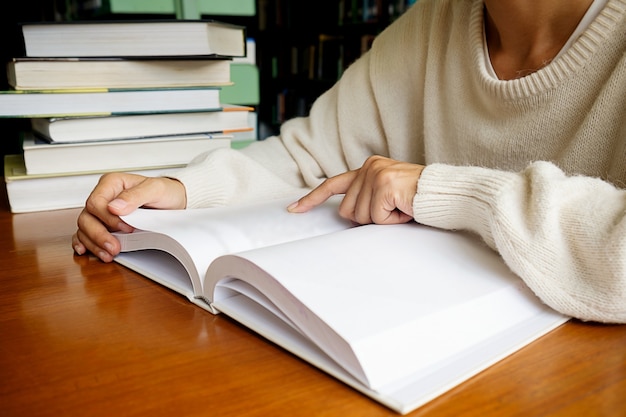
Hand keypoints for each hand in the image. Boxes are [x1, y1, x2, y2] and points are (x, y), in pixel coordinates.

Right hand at [72, 172, 186, 261]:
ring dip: (94, 243)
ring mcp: (102, 212)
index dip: (107, 218)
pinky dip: (86, 243)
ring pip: (85, 228)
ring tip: (108, 254)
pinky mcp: (105, 224)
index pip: (96, 202)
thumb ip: (135, 195)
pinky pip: (86, 234)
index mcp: (111, 184)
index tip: (126, 228)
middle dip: (98, 235)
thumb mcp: (156, 189)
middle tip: (114, 247)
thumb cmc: (165, 192)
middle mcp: (104, 197)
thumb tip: (114, 207)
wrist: (175, 202)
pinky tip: (87, 250)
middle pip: (87, 217)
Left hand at [288, 155, 423, 223]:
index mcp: (367, 168)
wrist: (443, 193)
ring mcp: (376, 175)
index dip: (312, 199)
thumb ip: (366, 198)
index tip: (294, 209)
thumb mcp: (386, 194)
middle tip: (392, 209)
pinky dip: (392, 220)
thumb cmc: (417, 198)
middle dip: (368, 218)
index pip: (333, 184)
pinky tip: (405, 209)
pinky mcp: (385, 186)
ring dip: (383, 220)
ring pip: (361, 217)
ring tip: (401, 208)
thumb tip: (347, 215)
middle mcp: (368, 167)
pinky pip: (376, 218)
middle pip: (347, 211)